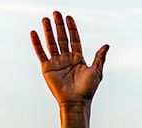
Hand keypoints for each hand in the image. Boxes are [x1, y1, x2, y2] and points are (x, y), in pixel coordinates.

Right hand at [30, 11, 108, 127]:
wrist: (76, 101)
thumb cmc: (88, 89)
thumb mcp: (96, 72)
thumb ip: (99, 57)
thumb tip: (106, 45)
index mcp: (78, 58)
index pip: (74, 39)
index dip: (72, 28)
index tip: (69, 17)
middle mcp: (66, 58)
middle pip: (62, 38)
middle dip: (59, 26)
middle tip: (56, 13)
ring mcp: (56, 62)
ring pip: (51, 43)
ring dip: (48, 31)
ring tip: (45, 19)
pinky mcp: (47, 68)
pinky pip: (41, 53)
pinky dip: (37, 43)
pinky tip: (34, 33)